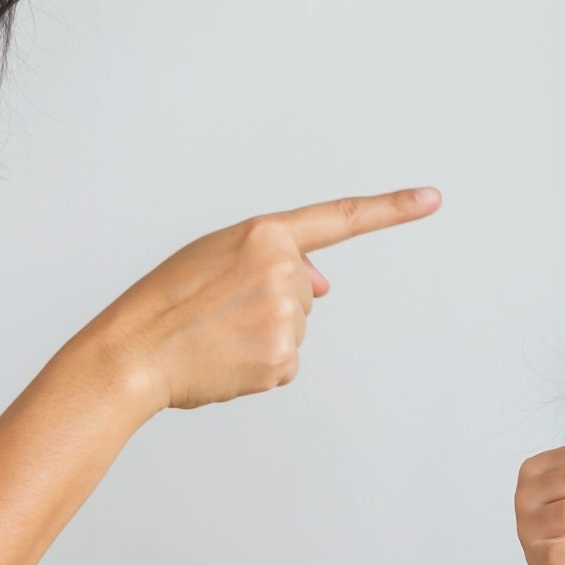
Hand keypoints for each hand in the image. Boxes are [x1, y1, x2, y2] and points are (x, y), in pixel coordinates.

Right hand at [96, 188, 440, 410]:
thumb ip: (273, 259)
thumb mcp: (216, 257)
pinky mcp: (282, 360)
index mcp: (263, 235)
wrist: (133, 353)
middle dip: (270, 300)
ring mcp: (286, 318)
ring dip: (263, 333)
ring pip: (295, 326)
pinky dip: (261, 365)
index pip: (340, 219)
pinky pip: (287, 361)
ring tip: (216, 335)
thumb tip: (324, 286)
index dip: (391, 208)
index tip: (432, 199)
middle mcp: (283, 272)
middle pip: (303, 290)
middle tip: (218, 310)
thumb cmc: (166, 302)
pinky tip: (225, 359)